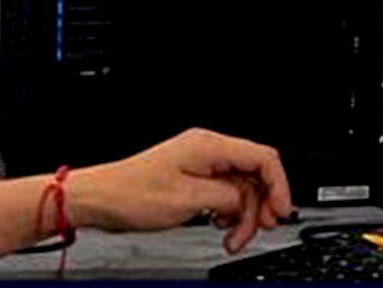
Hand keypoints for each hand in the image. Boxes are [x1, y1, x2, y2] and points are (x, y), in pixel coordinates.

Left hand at [66, 128, 294, 254]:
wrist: (102, 198)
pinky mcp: (192, 178)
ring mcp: (199, 163)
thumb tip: (246, 201)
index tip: (280, 211)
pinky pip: (224, 193)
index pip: (263, 158)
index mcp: (209, 146)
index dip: (279, 186)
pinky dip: (227, 212)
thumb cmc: (132, 194)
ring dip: (242, 215)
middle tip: (257, 229)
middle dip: (259, 205)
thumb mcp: (190, 200)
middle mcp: (206, 150)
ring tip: (232, 237)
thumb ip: (228, 197)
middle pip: (254, 175)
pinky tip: (218, 225)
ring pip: (240, 188)